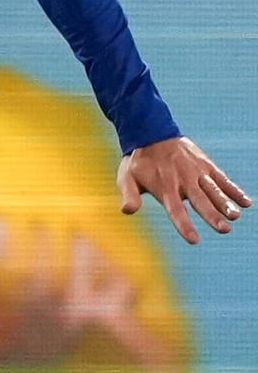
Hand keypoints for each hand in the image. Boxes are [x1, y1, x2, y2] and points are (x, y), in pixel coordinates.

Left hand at [117, 136, 249, 243]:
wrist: (151, 132)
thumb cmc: (139, 162)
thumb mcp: (127, 177)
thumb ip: (130, 194)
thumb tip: (126, 210)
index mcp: (164, 187)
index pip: (175, 210)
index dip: (184, 224)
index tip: (194, 240)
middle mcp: (183, 180)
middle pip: (199, 201)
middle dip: (212, 215)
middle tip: (224, 229)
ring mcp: (197, 172)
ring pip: (213, 190)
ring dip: (225, 202)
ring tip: (235, 215)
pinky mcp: (206, 165)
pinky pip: (222, 178)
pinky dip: (234, 190)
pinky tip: (247, 202)